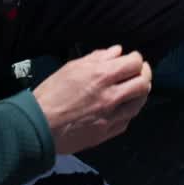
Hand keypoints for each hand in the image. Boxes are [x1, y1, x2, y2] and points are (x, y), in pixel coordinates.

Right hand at [31, 45, 151, 154]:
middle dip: (144, 74)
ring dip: (140, 94)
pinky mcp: (106, 133)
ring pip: (139, 103)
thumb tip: (117, 51)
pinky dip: (128, 111)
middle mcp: (111, 95)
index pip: (134, 63)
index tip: (133, 59)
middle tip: (139, 72)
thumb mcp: (71, 68)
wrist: (39, 125)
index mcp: (101, 75)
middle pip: (143, 83)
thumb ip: (97, 58)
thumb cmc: (51, 93)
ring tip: (135, 89)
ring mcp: (111, 116)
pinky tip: (123, 107)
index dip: (137, 59)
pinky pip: (127, 121)